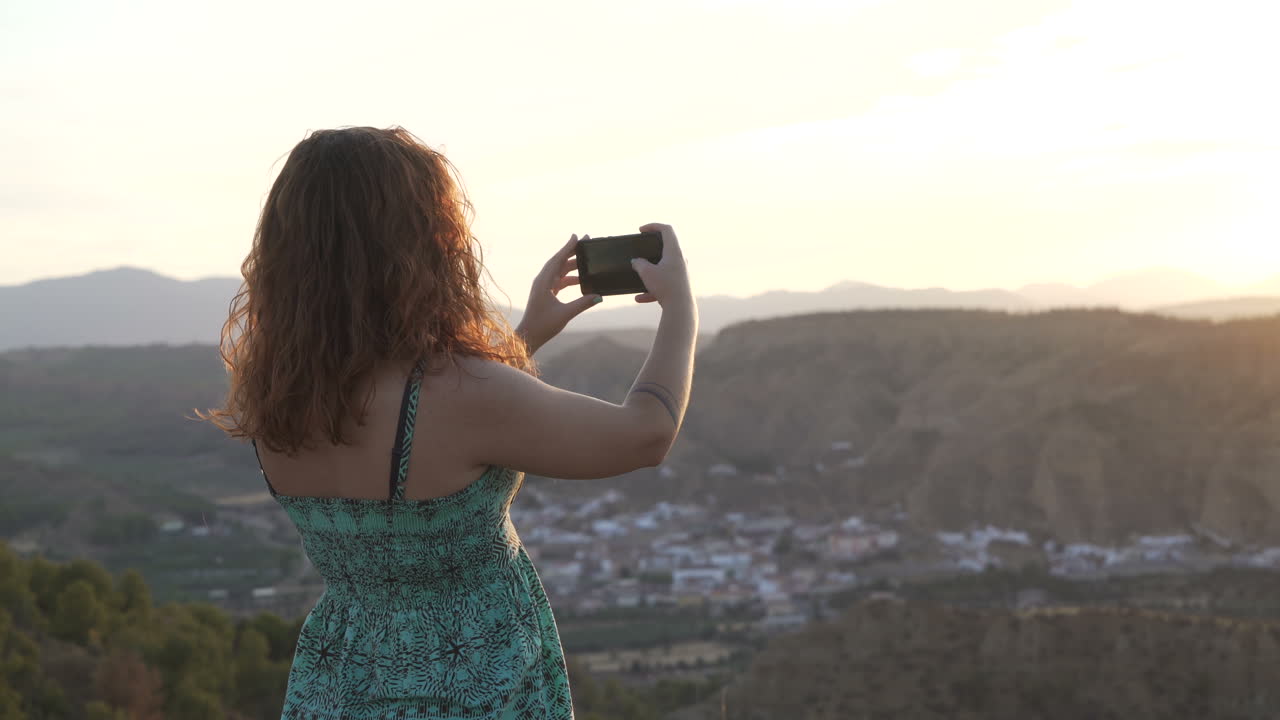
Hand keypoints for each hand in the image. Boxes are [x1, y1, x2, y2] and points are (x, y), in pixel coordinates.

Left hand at [516, 234, 601, 354]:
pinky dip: (570, 278)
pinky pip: (559, 281)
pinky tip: (581, 279)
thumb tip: (600, 296)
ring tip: (587, 260)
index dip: (567, 247)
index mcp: (544, 282)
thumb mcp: (565, 314)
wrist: (529, 336)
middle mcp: (543, 281)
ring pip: (560, 271)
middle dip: (572, 252)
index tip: (576, 236)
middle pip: (559, 262)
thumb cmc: (543, 325)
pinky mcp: (546, 294)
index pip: (557, 260)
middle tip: (586, 242)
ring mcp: (544, 287)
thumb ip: (583, 304)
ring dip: (572, 265)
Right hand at [629, 223, 691, 306]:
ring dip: (651, 270)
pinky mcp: (679, 285)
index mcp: (674, 251)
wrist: (680, 308)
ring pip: (664, 266)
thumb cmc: (665, 287)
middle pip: (668, 246)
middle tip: (642, 247)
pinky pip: (664, 283)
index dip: (653, 226)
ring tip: (639, 273)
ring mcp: (681, 273)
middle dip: (653, 246)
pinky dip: (652, 289)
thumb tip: (636, 261)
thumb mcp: (647, 272)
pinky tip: (639, 298)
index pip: (667, 229)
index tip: (641, 230)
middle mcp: (680, 260)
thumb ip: (639, 263)